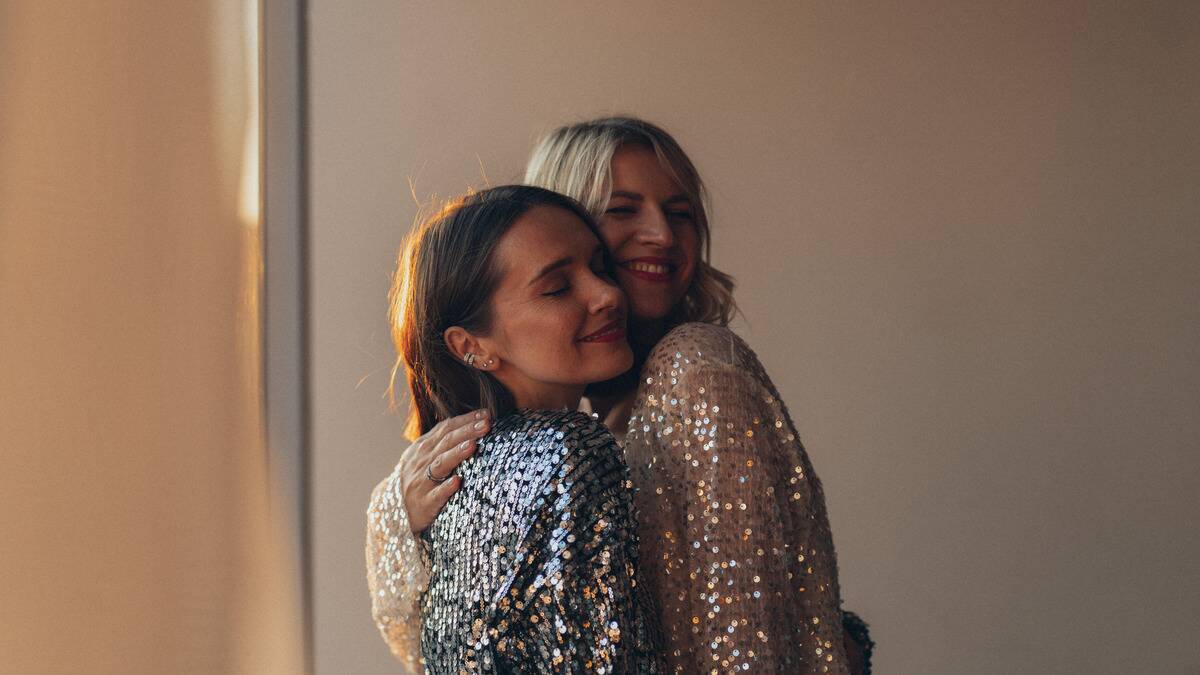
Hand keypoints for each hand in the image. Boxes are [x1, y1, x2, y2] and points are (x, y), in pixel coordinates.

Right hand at [397, 409, 490, 532]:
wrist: (392, 509)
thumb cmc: (418, 479)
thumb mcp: (424, 456)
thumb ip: (444, 442)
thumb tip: (474, 424)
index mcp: (424, 447)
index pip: (446, 428)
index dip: (466, 420)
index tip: (486, 414)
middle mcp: (422, 461)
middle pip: (446, 442)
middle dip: (467, 431)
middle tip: (487, 424)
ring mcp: (422, 481)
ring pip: (441, 464)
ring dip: (457, 454)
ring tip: (473, 445)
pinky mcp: (424, 502)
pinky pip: (436, 494)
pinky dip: (446, 487)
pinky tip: (457, 481)